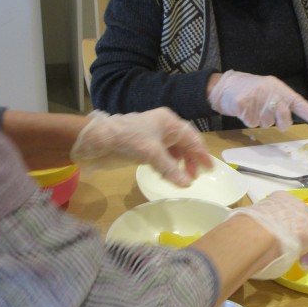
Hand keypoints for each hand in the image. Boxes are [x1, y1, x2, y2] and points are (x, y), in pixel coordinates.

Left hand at [70, 108, 212, 186]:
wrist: (98, 140)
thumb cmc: (128, 139)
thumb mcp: (152, 153)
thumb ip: (171, 169)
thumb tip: (187, 184)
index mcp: (169, 122)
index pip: (192, 137)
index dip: (201, 152)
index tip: (209, 168)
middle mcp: (164, 128)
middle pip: (184, 144)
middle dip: (191, 160)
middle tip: (195, 177)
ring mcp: (154, 137)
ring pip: (174, 152)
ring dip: (180, 165)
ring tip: (184, 179)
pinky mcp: (145, 147)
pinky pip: (163, 157)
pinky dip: (168, 166)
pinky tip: (169, 175)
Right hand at [208, 70, 307, 130]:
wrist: (223, 85)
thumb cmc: (249, 90)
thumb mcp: (268, 91)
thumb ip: (281, 102)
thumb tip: (289, 121)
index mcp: (278, 88)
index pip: (297, 101)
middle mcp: (269, 91)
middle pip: (283, 118)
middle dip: (278, 122)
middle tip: (268, 114)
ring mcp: (256, 97)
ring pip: (266, 123)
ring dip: (259, 120)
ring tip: (251, 107)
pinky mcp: (243, 104)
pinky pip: (251, 122)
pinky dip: (247, 120)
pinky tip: (243, 110)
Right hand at [228, 191, 307, 279]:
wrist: (256, 233)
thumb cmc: (247, 229)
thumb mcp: (251, 221)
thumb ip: (256, 225)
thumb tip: (250, 236)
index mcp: (279, 199)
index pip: (289, 211)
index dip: (288, 225)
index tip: (281, 238)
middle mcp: (296, 204)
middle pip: (306, 218)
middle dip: (301, 233)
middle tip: (292, 248)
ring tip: (297, 258)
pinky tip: (303, 264)